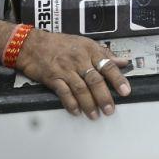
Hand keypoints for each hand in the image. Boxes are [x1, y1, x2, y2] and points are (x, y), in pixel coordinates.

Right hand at [14, 29, 131, 118]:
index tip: (125, 91)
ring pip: (80, 89)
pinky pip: (64, 92)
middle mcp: (79, 60)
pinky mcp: (53, 77)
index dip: (118, 79)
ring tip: (95, 115)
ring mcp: (65, 69)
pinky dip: (71, 103)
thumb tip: (123, 62)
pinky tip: (76, 111)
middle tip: (110, 109)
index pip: (107, 65)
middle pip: (95, 80)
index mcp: (90, 50)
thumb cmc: (60, 43)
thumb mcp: (85, 43)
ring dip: (88, 104)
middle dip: (104, 97)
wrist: (32, 44)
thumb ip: (104, 54)